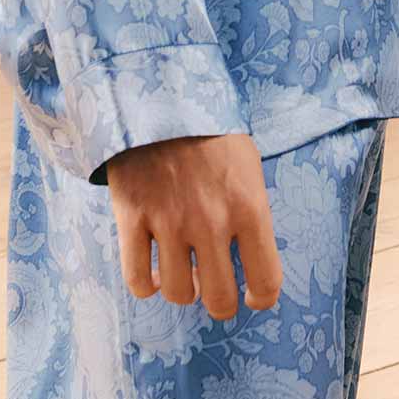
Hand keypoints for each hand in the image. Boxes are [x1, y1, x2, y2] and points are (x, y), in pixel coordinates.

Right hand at [106, 132, 281, 321]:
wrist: (163, 96)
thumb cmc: (212, 134)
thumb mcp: (248, 167)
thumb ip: (250, 214)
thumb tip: (248, 262)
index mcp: (249, 206)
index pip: (266, 280)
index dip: (261, 298)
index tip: (252, 296)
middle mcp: (212, 220)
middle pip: (219, 300)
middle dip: (220, 302)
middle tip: (214, 287)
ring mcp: (170, 221)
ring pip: (178, 294)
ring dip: (182, 288)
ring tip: (183, 268)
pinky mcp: (132, 218)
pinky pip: (138, 281)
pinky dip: (147, 285)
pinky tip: (154, 269)